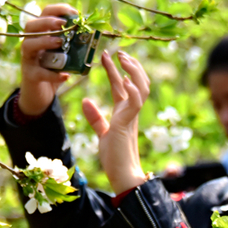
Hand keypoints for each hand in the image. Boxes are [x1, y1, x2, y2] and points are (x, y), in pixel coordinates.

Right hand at [17, 5, 75, 116]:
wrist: (41, 93)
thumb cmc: (55, 68)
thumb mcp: (65, 54)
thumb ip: (73, 44)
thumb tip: (91, 35)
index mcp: (41, 34)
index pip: (44, 14)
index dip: (58, 9)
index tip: (73, 12)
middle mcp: (31, 43)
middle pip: (30, 25)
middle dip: (47, 22)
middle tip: (62, 24)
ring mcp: (28, 59)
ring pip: (28, 45)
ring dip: (44, 41)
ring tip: (59, 42)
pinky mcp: (30, 75)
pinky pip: (39, 72)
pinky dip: (52, 74)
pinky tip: (65, 76)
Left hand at [82, 50, 150, 193]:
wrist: (123, 176)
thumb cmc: (115, 158)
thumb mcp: (102, 133)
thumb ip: (95, 117)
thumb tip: (86, 100)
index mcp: (124, 112)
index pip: (121, 85)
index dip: (114, 69)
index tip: (105, 54)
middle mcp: (130, 111)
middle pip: (135, 82)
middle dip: (128, 65)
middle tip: (118, 51)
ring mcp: (132, 117)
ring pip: (141, 88)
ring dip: (133, 71)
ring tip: (123, 59)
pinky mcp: (129, 124)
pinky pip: (135, 103)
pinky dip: (132, 90)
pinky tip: (126, 80)